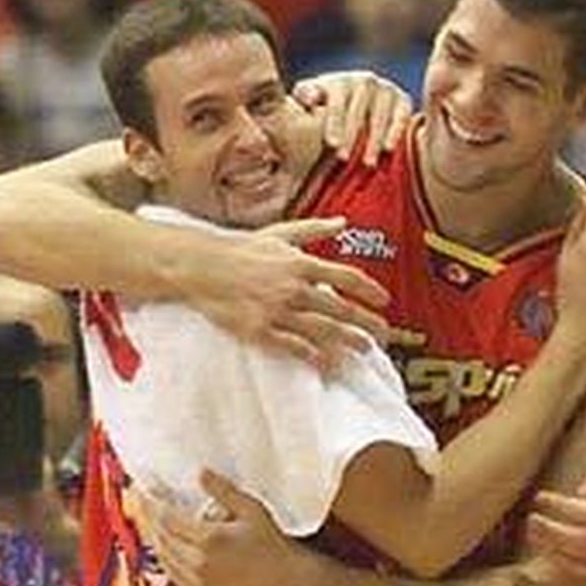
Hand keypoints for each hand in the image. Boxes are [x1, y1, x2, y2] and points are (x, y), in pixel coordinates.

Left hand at [138, 470, 310, 585]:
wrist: (288, 583)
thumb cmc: (273, 544)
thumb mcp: (252, 510)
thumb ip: (223, 491)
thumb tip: (200, 473)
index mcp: (209, 539)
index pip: (167, 518)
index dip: (151, 504)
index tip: (142, 492)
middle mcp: (199, 563)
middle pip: (160, 538)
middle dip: (147, 519)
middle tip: (139, 503)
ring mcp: (199, 583)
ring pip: (164, 559)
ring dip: (153, 539)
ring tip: (148, 523)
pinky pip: (174, 577)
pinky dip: (165, 560)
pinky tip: (164, 549)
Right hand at [177, 215, 391, 364]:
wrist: (201, 265)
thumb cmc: (240, 247)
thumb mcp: (280, 232)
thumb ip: (314, 229)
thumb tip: (342, 222)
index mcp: (301, 262)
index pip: (347, 278)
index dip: (370, 290)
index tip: (385, 301)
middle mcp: (294, 288)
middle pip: (342, 309)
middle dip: (367, 323)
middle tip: (385, 334)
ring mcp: (278, 311)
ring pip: (323, 331)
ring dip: (348, 342)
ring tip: (365, 349)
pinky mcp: (261, 330)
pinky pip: (295, 346)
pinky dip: (315, 355)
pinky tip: (329, 362)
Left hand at [293, 72, 412, 165]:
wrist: (357, 111)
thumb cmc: (326, 113)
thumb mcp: (311, 103)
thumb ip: (305, 98)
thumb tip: (311, 99)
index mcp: (340, 81)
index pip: (337, 100)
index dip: (334, 121)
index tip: (331, 143)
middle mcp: (365, 81)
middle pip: (359, 108)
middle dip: (351, 135)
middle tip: (344, 159)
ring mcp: (386, 89)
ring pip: (380, 114)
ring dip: (373, 139)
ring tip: (366, 163)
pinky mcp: (403, 101)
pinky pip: (401, 115)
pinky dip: (395, 131)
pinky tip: (388, 150)